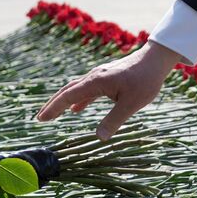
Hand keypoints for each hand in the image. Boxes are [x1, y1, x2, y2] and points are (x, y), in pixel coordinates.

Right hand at [34, 40, 180, 140]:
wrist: (156, 59)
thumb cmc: (145, 80)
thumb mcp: (131, 103)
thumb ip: (114, 120)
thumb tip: (99, 138)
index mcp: (96, 82)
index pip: (68, 96)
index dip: (54, 108)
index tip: (41, 119)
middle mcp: (94, 76)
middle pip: (67, 90)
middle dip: (53, 104)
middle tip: (40, 118)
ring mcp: (100, 75)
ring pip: (76, 89)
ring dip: (64, 101)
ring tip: (53, 114)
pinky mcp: (107, 76)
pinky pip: (87, 89)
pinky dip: (79, 99)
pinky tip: (76, 109)